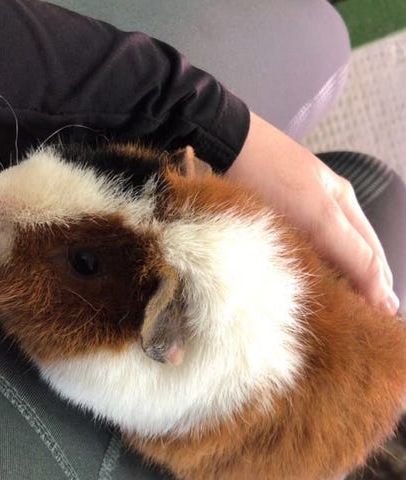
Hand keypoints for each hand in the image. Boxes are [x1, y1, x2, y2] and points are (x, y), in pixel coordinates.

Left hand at [226, 112, 398, 313]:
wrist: (229, 145)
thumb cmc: (273, 175)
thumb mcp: (319, 215)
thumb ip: (352, 252)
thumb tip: (384, 294)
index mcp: (344, 206)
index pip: (371, 256)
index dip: (377, 288)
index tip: (378, 320)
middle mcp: (326, 210)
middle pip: (350, 254)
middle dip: (357, 285)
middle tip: (355, 321)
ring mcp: (299, 211)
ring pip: (324, 253)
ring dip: (331, 278)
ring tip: (331, 309)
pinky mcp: (275, 215)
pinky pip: (299, 247)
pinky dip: (306, 266)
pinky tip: (299, 281)